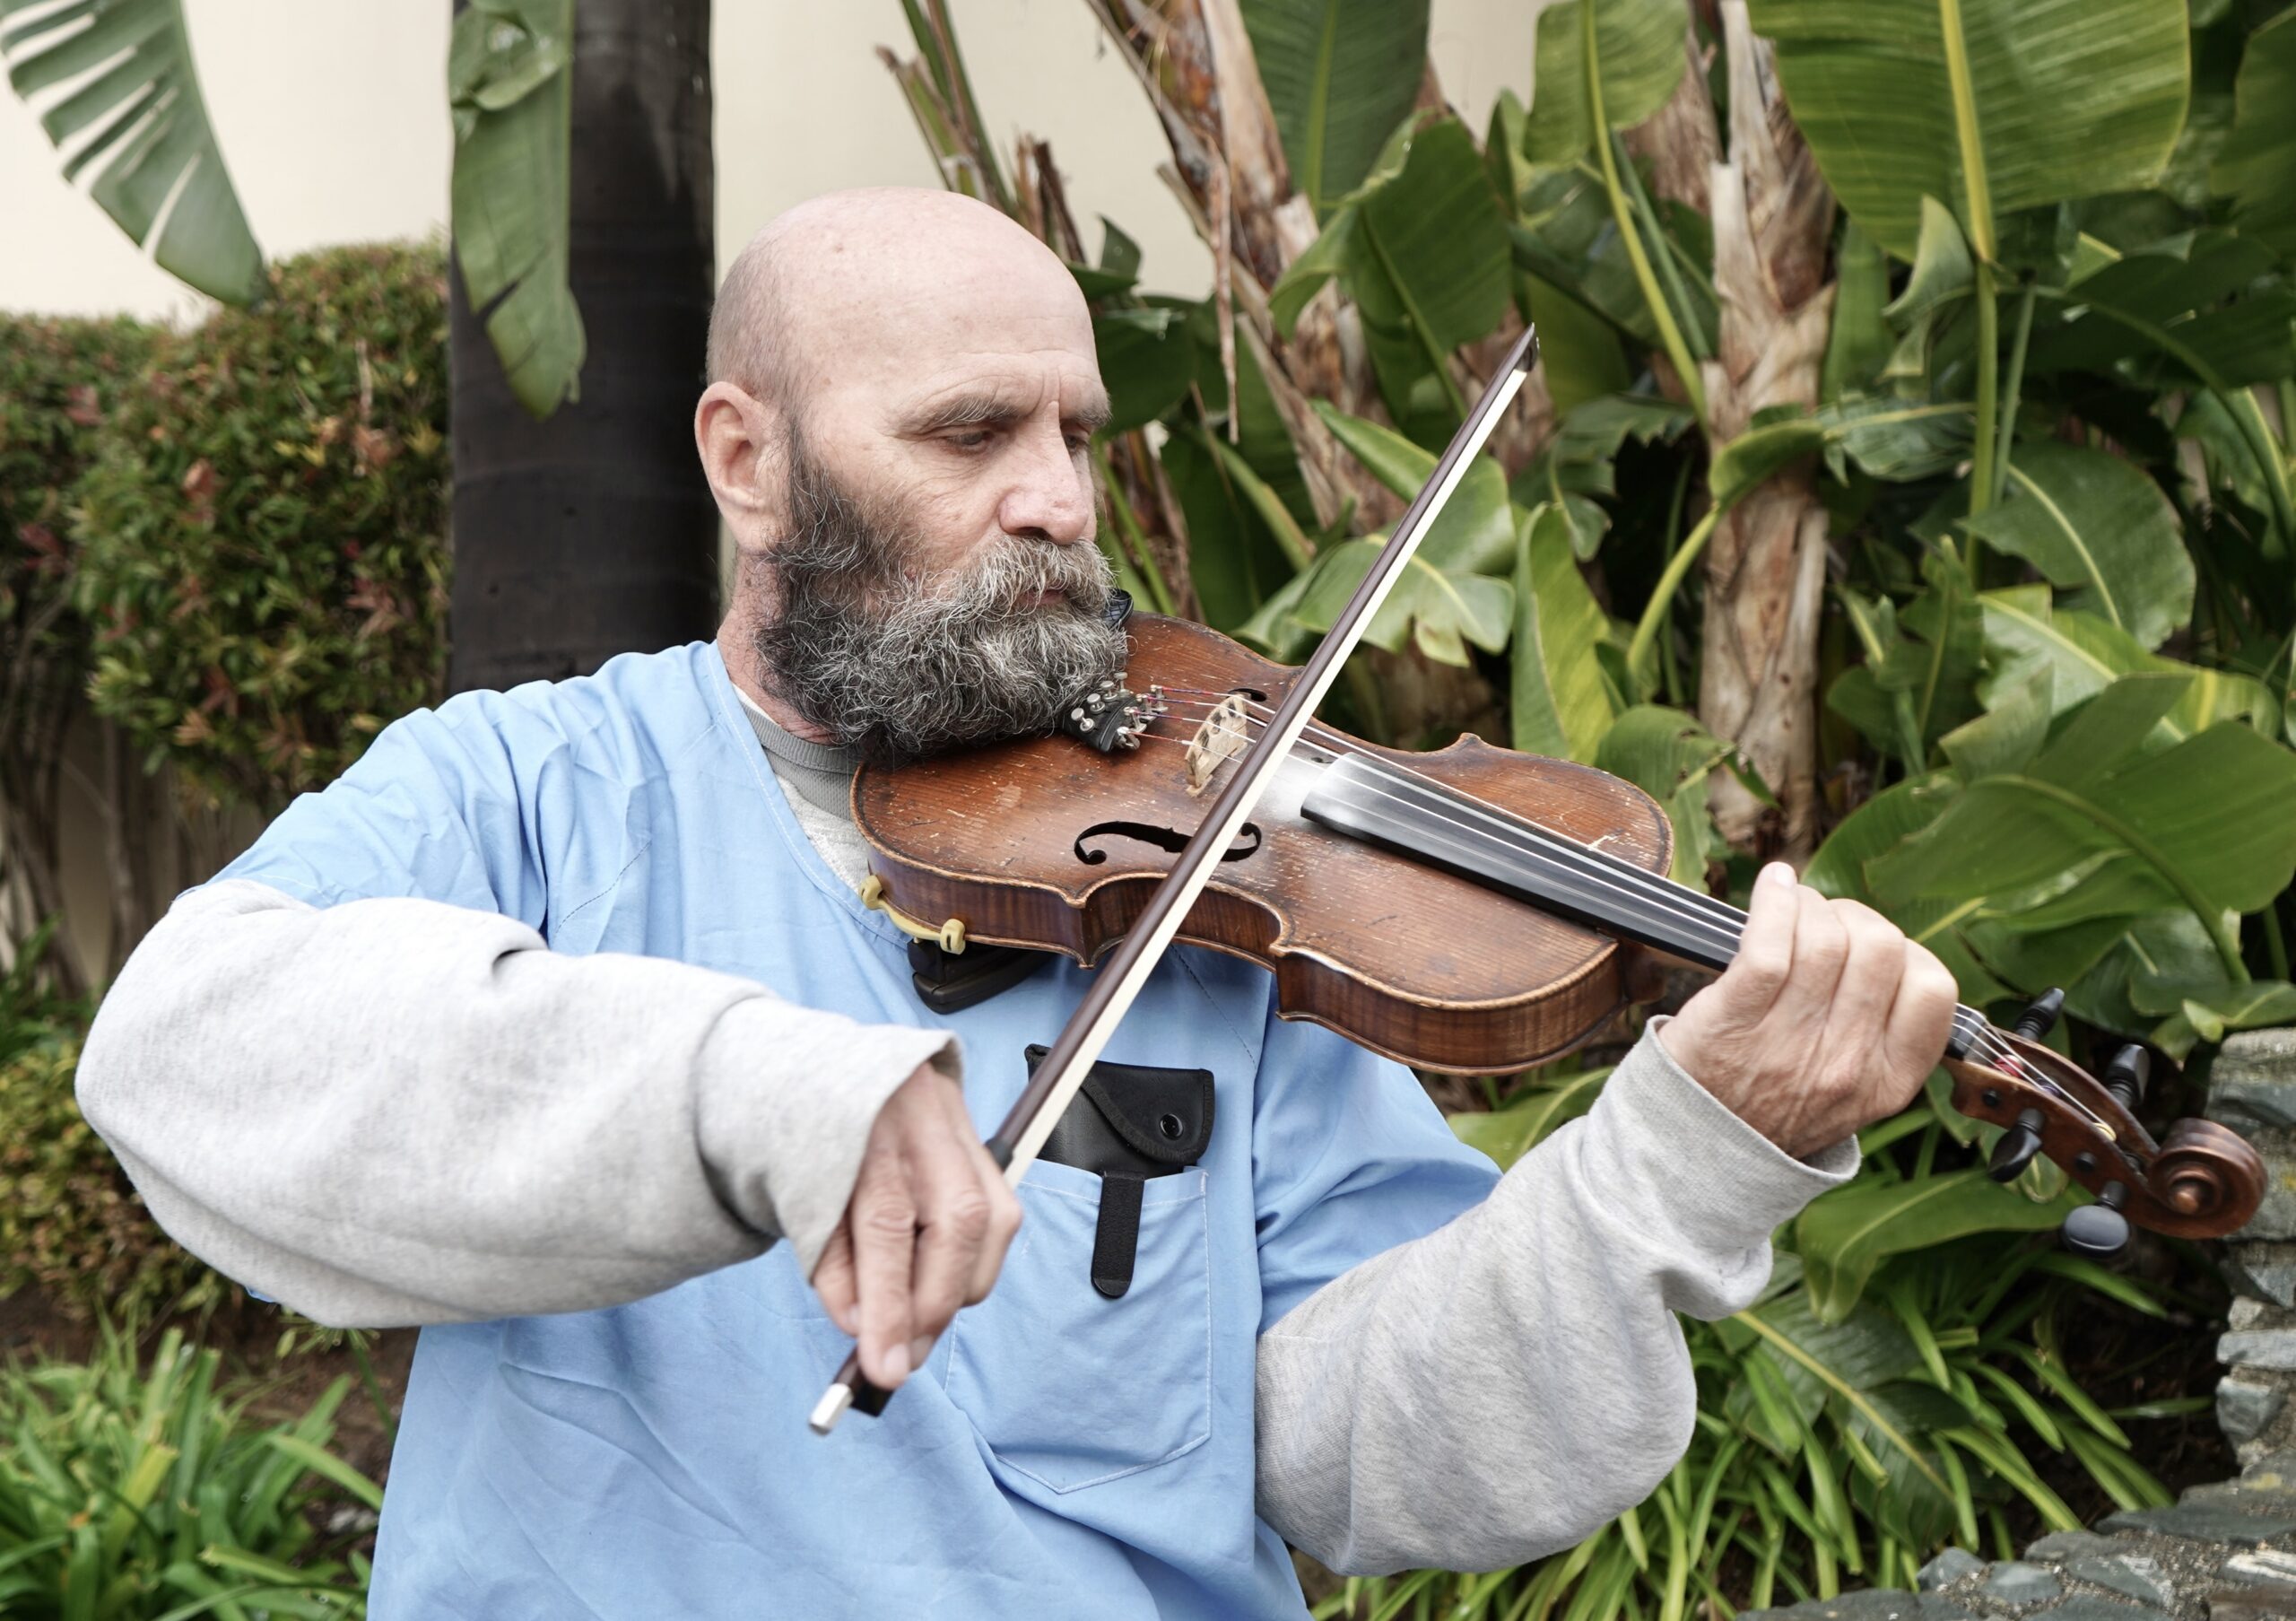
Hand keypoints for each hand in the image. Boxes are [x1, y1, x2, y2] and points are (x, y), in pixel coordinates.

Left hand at [811, 1062, 1020, 1390]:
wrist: (830, 1072)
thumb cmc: (810, 1144)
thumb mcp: (797, 1199)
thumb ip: (832, 1265)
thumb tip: (865, 1330)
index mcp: (860, 1129)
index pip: (884, 1227)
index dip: (888, 1305)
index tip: (883, 1368)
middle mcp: (920, 1121)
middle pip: (956, 1225)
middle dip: (932, 1306)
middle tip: (901, 1356)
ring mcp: (959, 1126)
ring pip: (992, 1224)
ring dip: (958, 1287)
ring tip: (916, 1314)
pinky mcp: (982, 1142)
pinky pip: (1002, 1215)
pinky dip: (974, 1260)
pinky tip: (938, 1274)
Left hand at [1659, 862, 1960, 1159]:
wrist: (1695, 1152)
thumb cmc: (1772, 1107)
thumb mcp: (1851, 1096)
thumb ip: (1878, 1036)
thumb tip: (1888, 952)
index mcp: (1886, 1081)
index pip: (1935, 992)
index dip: (1908, 952)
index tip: (1873, 949)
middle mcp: (1845, 1062)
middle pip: (1882, 948)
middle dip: (1855, 917)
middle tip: (1824, 923)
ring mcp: (1790, 1041)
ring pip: (1827, 938)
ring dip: (1810, 905)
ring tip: (1792, 907)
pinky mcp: (1734, 1019)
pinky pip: (1770, 942)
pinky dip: (1774, 901)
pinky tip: (1772, 886)